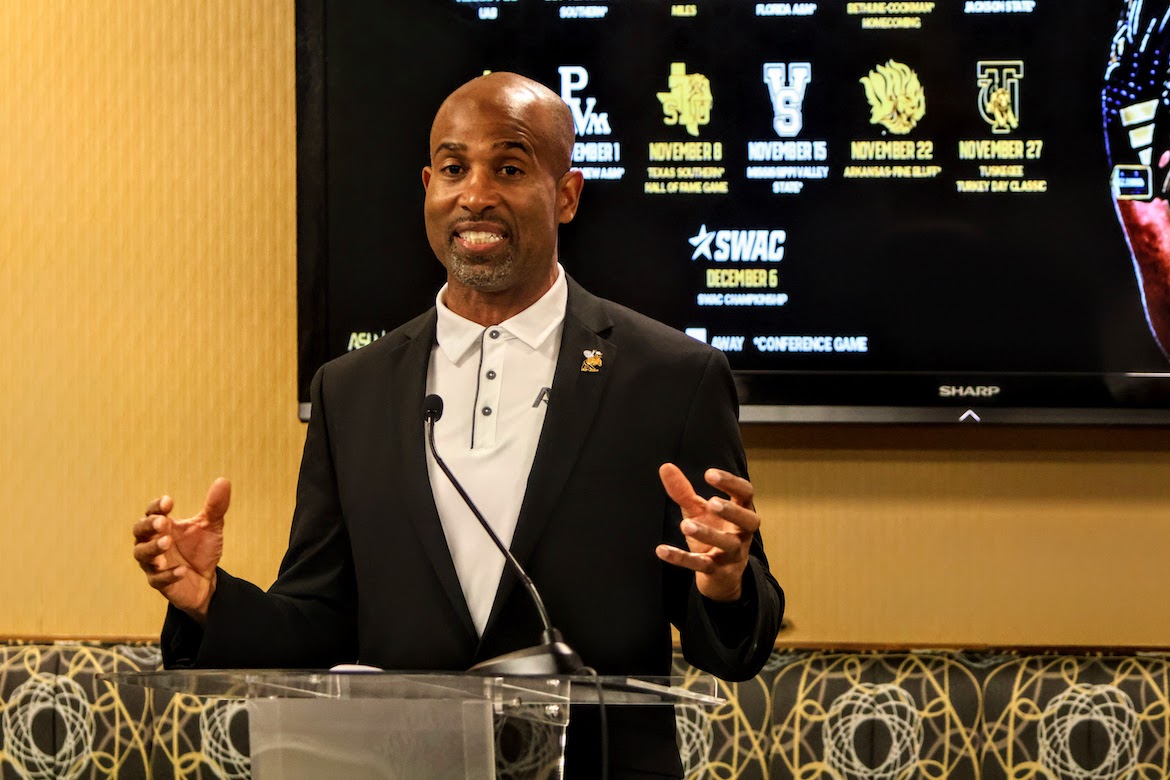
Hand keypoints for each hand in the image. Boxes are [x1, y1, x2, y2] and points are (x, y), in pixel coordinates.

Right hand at [132, 478, 229, 622]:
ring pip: (142, 554)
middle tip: (162, 522)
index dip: (157, 506)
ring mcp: (154, 564)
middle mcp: (153, 542)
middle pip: (139, 531)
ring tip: (167, 542)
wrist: (207, 580)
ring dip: (153, 548)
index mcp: (163, 526)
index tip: (169, 502)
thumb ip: (215, 507)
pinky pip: (158, 580)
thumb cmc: (201, 549)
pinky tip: (181, 570)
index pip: (152, 512)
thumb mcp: (211, 527)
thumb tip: (223, 481)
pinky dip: (168, 574)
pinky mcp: (160, 583)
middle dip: (148, 525)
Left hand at [656, 463, 759, 601]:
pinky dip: (682, 558)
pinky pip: (702, 565)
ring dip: (708, 534)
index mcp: (741, 511)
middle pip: (747, 520)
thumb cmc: (713, 532)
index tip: (709, 474)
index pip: (745, 493)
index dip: (731, 483)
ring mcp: (733, 554)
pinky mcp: (718, 572)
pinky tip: (661, 550)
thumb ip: (683, 490)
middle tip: (712, 503)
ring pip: (728, 544)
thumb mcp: (698, 511)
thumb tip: (665, 466)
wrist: (720, 574)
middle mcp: (742, 533)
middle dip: (731, 511)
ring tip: (686, 525)